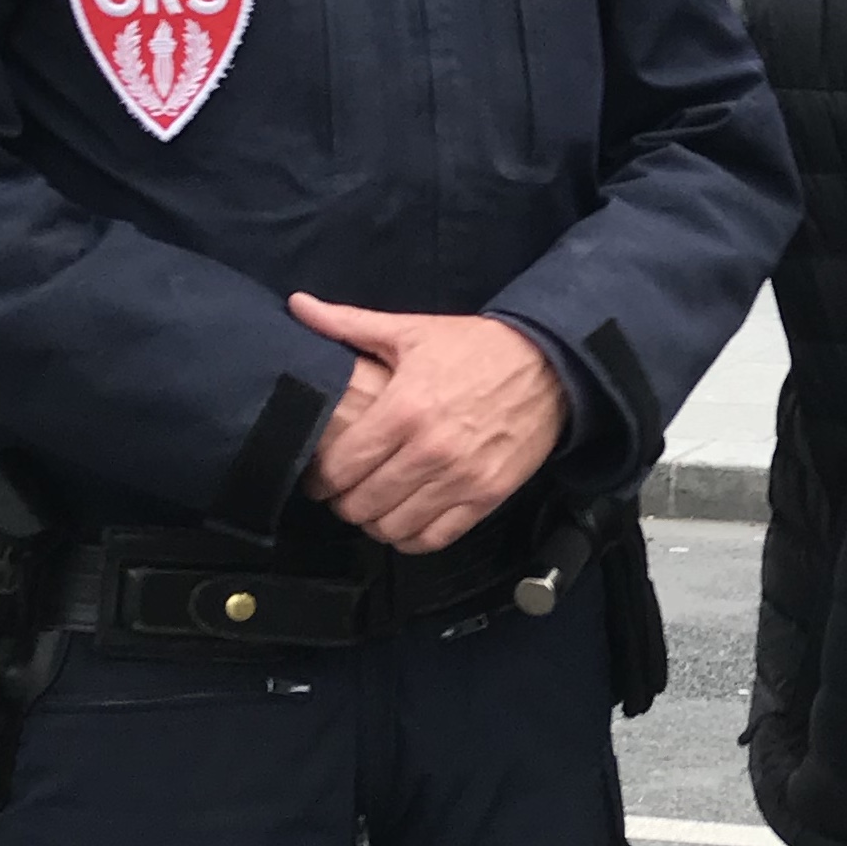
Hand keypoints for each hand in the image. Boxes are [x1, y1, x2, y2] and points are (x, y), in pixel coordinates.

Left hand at [290, 297, 564, 554]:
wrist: (548, 363)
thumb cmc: (474, 347)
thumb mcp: (411, 331)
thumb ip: (348, 324)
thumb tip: (298, 306)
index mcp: (404, 409)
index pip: (339, 469)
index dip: (319, 479)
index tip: (319, 476)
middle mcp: (430, 449)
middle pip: (360, 504)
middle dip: (343, 501)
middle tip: (345, 491)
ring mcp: (461, 477)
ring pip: (393, 528)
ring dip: (375, 521)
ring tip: (375, 504)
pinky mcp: (487, 495)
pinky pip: (434, 539)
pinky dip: (412, 538)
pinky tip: (407, 518)